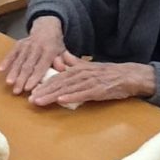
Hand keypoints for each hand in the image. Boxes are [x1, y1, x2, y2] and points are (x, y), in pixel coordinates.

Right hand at [0, 16, 65, 94]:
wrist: (46, 27)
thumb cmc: (55, 45)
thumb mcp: (63, 51)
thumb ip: (64, 60)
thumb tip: (62, 69)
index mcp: (49, 50)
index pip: (41, 66)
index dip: (34, 77)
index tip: (28, 88)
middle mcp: (36, 47)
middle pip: (27, 65)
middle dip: (21, 79)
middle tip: (17, 90)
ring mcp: (26, 45)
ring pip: (18, 61)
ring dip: (13, 72)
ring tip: (9, 83)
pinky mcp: (18, 44)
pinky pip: (11, 53)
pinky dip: (6, 61)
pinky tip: (1, 69)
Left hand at [28, 52, 156, 106]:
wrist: (129, 76)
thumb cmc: (108, 73)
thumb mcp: (89, 66)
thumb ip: (74, 63)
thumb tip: (62, 58)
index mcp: (77, 69)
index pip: (57, 77)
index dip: (44, 84)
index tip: (32, 91)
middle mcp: (81, 74)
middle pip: (58, 83)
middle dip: (43, 91)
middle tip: (30, 99)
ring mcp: (89, 82)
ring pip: (67, 89)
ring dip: (52, 95)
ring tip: (40, 101)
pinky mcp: (98, 90)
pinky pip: (82, 93)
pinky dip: (71, 97)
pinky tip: (61, 100)